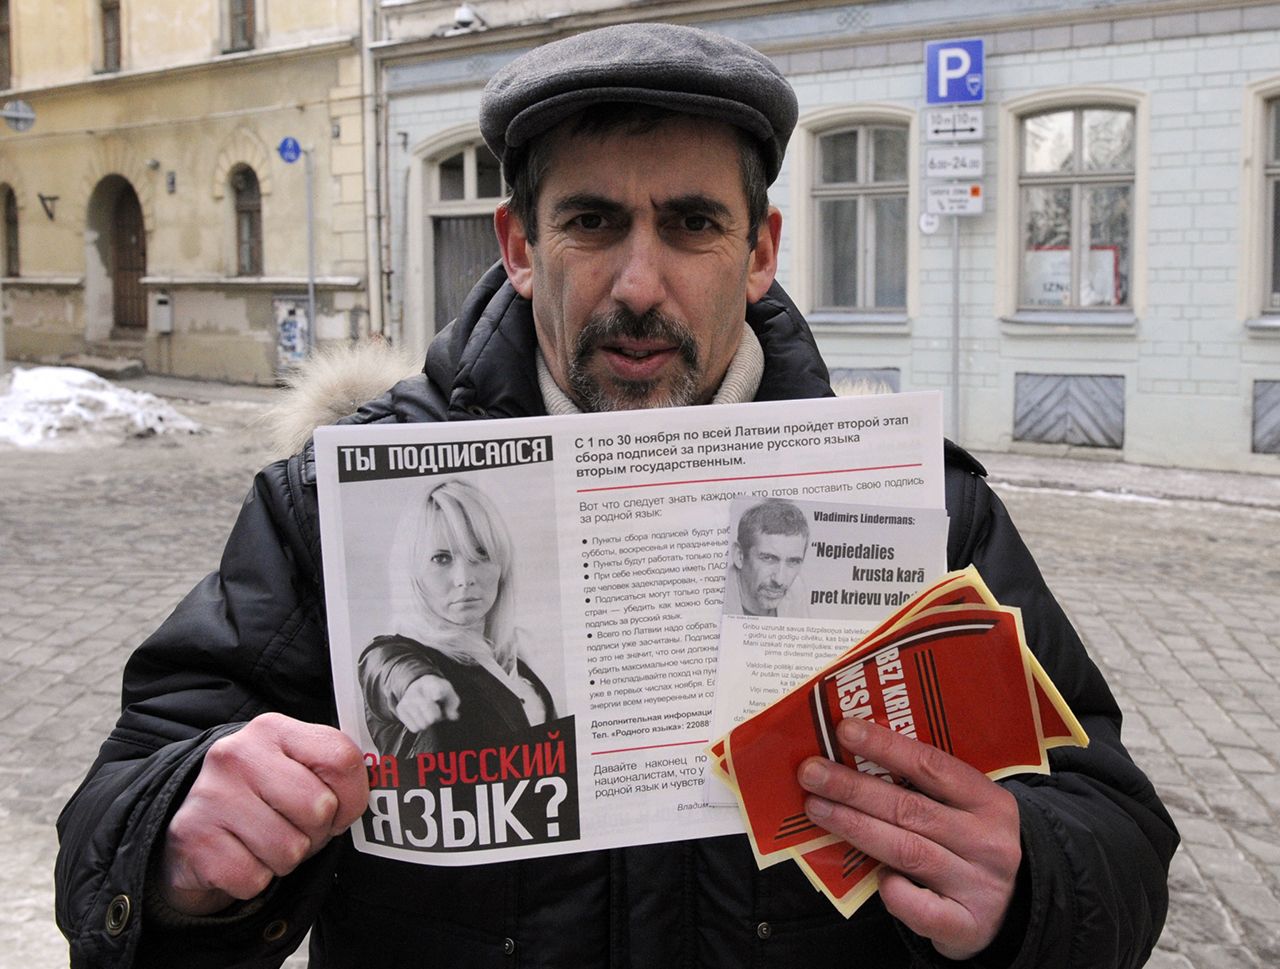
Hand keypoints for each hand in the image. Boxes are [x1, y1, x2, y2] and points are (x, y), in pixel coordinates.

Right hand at [161, 713, 368, 915]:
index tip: (339, 808)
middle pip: (319, 808)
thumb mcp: (296, 770)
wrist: (196, 830)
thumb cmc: (264, 800)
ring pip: (289, 849)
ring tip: (264, 841)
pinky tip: (240, 856)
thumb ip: (332, 773)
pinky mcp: (192, 836)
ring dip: (286, 858)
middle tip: (293, 827)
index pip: (342, 759)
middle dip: (316, 831)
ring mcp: (211, 794)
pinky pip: (254, 878)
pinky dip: (255, 878)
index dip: (353, 796)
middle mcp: (238, 753)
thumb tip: (363, 800)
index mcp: (274, 729)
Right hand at [395, 674, 460, 731]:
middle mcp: (416, 690)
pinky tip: (420, 717)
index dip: (437, 694)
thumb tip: (453, 716)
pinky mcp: (400, 709)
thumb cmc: (438, 693)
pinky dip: (419, 726)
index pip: (435, 690)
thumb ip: (453, 705)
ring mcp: (406, 700)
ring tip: (428, 714)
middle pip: (432, 716)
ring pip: (423, 724)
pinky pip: (414, 728)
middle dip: (437, 717)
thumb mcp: (449, 695)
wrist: (418, 686)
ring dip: (428, 723)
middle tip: (436, 712)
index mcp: (432, 683)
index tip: (436, 697)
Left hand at [797, 717, 1020, 960]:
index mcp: (989, 802)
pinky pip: (919, 907)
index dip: (886, 746)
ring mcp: (978, 885)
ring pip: (906, 850)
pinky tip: (875, 876)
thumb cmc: (969, 846)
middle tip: (811, 772)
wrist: (1014, 911)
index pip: (932, 765)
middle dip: (854, 787)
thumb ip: (923, 788)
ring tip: (815, 807)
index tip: (845, 730)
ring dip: (855, 826)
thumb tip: (851, 754)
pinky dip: (893, 890)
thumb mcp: (963, 810)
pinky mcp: (966, 925)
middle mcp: (988, 841)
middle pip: (910, 807)